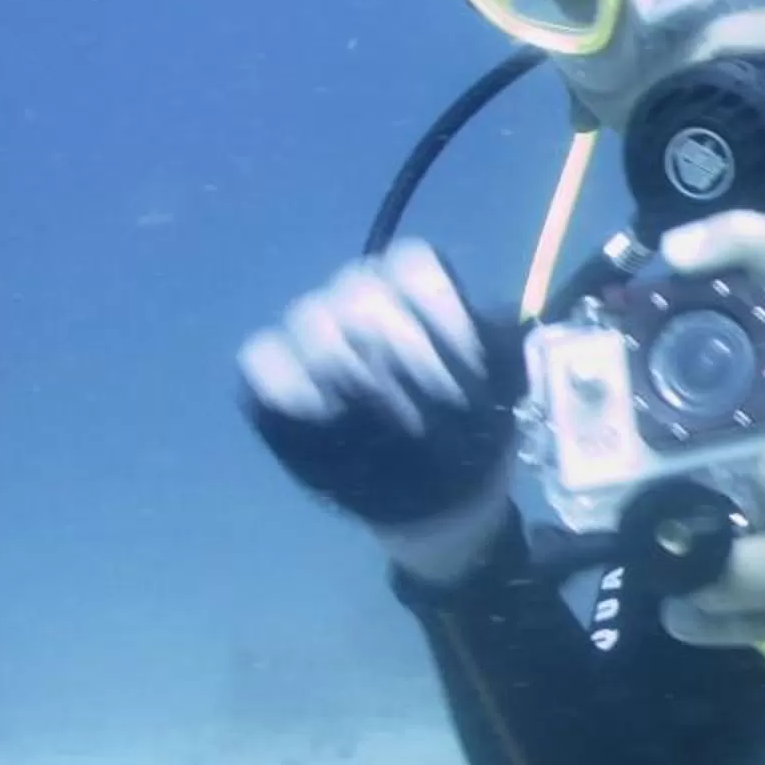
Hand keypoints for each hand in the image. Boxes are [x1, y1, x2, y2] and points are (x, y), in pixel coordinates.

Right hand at [237, 241, 521, 583]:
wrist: (441, 500)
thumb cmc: (474, 434)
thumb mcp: (503, 395)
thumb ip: (492, 357)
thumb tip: (481, 330)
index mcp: (415, 292)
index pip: (412, 264)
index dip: (439, 305)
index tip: (468, 359)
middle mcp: (358, 303)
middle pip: (359, 288)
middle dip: (399, 340)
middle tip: (429, 395)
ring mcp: (311, 340)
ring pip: (310, 317)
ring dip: (349, 361)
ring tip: (383, 410)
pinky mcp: (276, 384)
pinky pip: (261, 359)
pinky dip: (286, 379)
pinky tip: (321, 409)